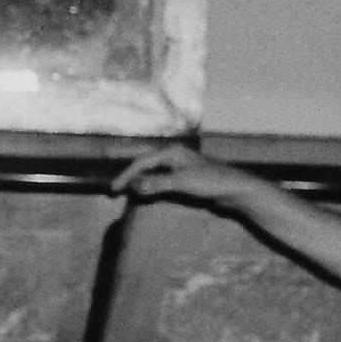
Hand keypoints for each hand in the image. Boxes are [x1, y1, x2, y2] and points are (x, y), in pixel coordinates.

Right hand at [111, 144, 262, 211]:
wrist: (235, 189)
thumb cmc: (211, 183)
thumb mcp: (183, 183)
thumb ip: (158, 184)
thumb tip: (134, 187)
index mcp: (172, 152)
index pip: (142, 163)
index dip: (126, 175)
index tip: (113, 190)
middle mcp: (173, 155)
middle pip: (143, 153)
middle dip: (124, 154)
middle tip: (105, 152)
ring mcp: (178, 166)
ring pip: (150, 163)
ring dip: (135, 167)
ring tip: (119, 167)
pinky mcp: (183, 177)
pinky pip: (158, 175)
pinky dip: (146, 178)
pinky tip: (141, 184)